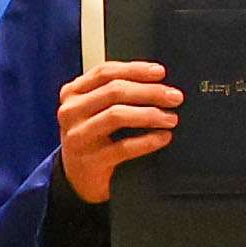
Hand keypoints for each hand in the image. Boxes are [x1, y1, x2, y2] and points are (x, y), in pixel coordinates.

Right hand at [56, 56, 180, 206]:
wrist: (79, 177)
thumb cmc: (94, 137)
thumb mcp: (96, 109)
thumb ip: (116, 92)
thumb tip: (158, 80)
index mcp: (72, 93)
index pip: (105, 72)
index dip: (135, 69)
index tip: (160, 72)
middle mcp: (71, 112)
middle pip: (114, 91)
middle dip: (150, 92)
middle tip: (174, 96)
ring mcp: (78, 136)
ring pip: (117, 115)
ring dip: (150, 114)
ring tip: (171, 118)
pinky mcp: (90, 161)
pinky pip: (123, 147)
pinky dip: (147, 141)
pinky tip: (163, 137)